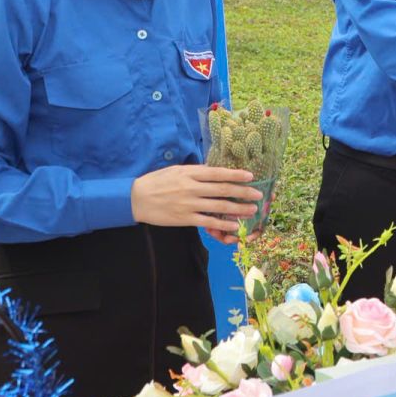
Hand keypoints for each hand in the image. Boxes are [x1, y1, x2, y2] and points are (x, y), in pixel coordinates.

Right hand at [132, 164, 261, 242]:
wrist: (136, 198)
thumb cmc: (157, 181)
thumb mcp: (176, 170)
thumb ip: (196, 171)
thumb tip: (214, 170)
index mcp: (190, 174)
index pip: (218, 173)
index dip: (236, 175)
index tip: (250, 176)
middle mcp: (191, 188)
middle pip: (223, 190)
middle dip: (243, 192)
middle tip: (258, 194)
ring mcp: (189, 204)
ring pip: (219, 206)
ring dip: (238, 209)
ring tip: (251, 210)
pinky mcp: (185, 218)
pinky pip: (208, 221)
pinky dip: (222, 224)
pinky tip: (234, 226)